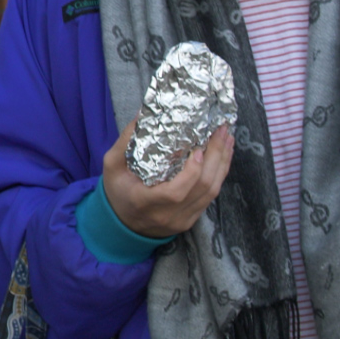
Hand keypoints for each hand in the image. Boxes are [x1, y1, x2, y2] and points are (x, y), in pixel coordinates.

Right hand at [101, 116, 234, 237]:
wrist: (123, 225)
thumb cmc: (117, 192)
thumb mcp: (112, 166)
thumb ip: (124, 140)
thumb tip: (143, 114)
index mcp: (144, 202)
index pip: (175, 193)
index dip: (191, 173)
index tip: (198, 149)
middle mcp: (167, 215)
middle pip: (202, 189)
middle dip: (216, 158)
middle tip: (221, 131)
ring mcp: (182, 219)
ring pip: (211, 193)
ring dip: (223, 164)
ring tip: (226, 139)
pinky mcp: (191, 220)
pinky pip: (211, 197)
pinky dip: (220, 175)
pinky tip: (223, 157)